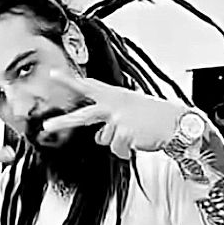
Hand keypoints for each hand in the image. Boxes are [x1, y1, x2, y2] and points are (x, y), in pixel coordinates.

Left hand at [41, 70, 192, 159]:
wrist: (176, 123)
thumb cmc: (154, 116)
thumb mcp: (130, 110)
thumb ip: (110, 120)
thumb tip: (98, 136)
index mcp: (115, 95)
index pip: (88, 86)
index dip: (69, 80)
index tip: (53, 73)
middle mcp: (114, 105)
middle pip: (83, 116)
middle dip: (63, 122)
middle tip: (47, 127)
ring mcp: (118, 120)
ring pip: (104, 139)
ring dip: (117, 141)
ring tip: (134, 133)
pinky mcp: (125, 134)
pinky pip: (117, 149)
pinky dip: (126, 150)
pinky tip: (137, 142)